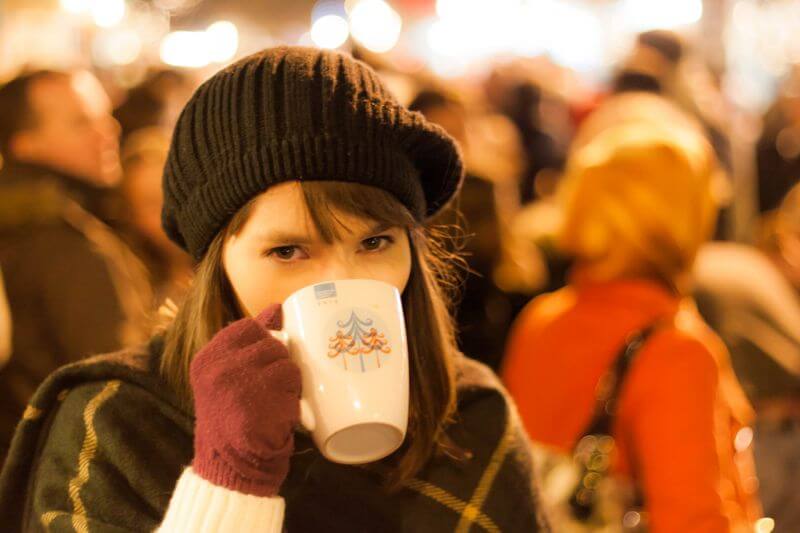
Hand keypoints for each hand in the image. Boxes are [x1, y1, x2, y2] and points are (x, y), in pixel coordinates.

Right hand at [190, 304, 300, 496]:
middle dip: (280, 365)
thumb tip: (276, 307)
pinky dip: (295, 401)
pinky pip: (294, 387)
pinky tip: (281, 415)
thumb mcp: (227, 376)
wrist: (230, 469)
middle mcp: (220, 369)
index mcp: (208, 359)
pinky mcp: (262, 406)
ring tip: (275, 403)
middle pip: (273, 345)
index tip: (263, 362)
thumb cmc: (233, 418)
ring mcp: (241, 387)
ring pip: (288, 364)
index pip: (248, 327)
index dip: (265, 341)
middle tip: (270, 390)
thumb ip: (247, 344)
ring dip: (290, 385)